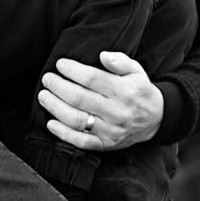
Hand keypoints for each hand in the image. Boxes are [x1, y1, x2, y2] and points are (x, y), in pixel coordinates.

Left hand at [37, 51, 162, 151]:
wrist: (156, 120)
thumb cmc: (139, 91)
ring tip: (44, 96)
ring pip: (77, 120)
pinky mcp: (105, 145)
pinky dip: (63, 134)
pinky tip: (50, 122)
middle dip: (59, 87)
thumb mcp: (136, 71)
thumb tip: (103, 55)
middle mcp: (117, 112)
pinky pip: (81, 142)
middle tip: (47, 79)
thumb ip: (120, 61)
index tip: (60, 64)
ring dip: (55, 108)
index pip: (93, 79)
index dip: (73, 71)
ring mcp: (110, 131)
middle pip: (80, 99)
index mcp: (124, 91)